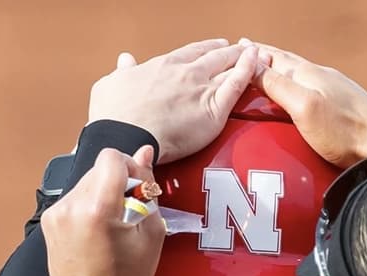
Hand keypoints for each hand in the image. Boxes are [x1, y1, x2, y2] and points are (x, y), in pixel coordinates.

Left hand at [42, 146, 165, 275]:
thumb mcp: (150, 234)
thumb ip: (148, 189)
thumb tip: (144, 153)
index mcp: (99, 208)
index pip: (111, 157)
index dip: (129, 166)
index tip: (138, 186)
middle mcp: (72, 205)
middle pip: (98, 168)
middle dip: (117, 182)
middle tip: (129, 208)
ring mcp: (58, 212)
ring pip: (85, 181)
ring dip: (102, 193)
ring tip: (112, 223)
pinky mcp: (50, 219)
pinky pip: (74, 198)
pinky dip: (88, 205)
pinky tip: (96, 229)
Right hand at [88, 39, 260, 163]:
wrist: (125, 138)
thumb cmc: (112, 118)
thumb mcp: (109, 85)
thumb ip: (121, 71)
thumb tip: (125, 60)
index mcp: (161, 66)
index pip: (189, 53)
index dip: (204, 49)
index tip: (213, 47)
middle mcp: (184, 72)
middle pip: (213, 56)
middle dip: (227, 52)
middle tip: (237, 50)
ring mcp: (200, 88)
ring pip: (228, 67)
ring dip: (243, 58)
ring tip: (256, 55)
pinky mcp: (213, 110)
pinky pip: (237, 85)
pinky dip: (249, 70)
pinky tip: (258, 62)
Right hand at [253, 43, 366, 165]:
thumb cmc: (347, 131)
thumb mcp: (304, 107)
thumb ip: (278, 85)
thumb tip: (252, 64)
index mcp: (310, 74)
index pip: (275, 57)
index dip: (255, 53)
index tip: (239, 46)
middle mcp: (323, 79)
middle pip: (288, 65)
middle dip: (267, 61)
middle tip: (250, 58)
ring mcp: (335, 94)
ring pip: (301, 79)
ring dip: (282, 76)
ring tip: (270, 77)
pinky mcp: (343, 111)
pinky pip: (312, 94)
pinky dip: (297, 93)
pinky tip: (299, 101)